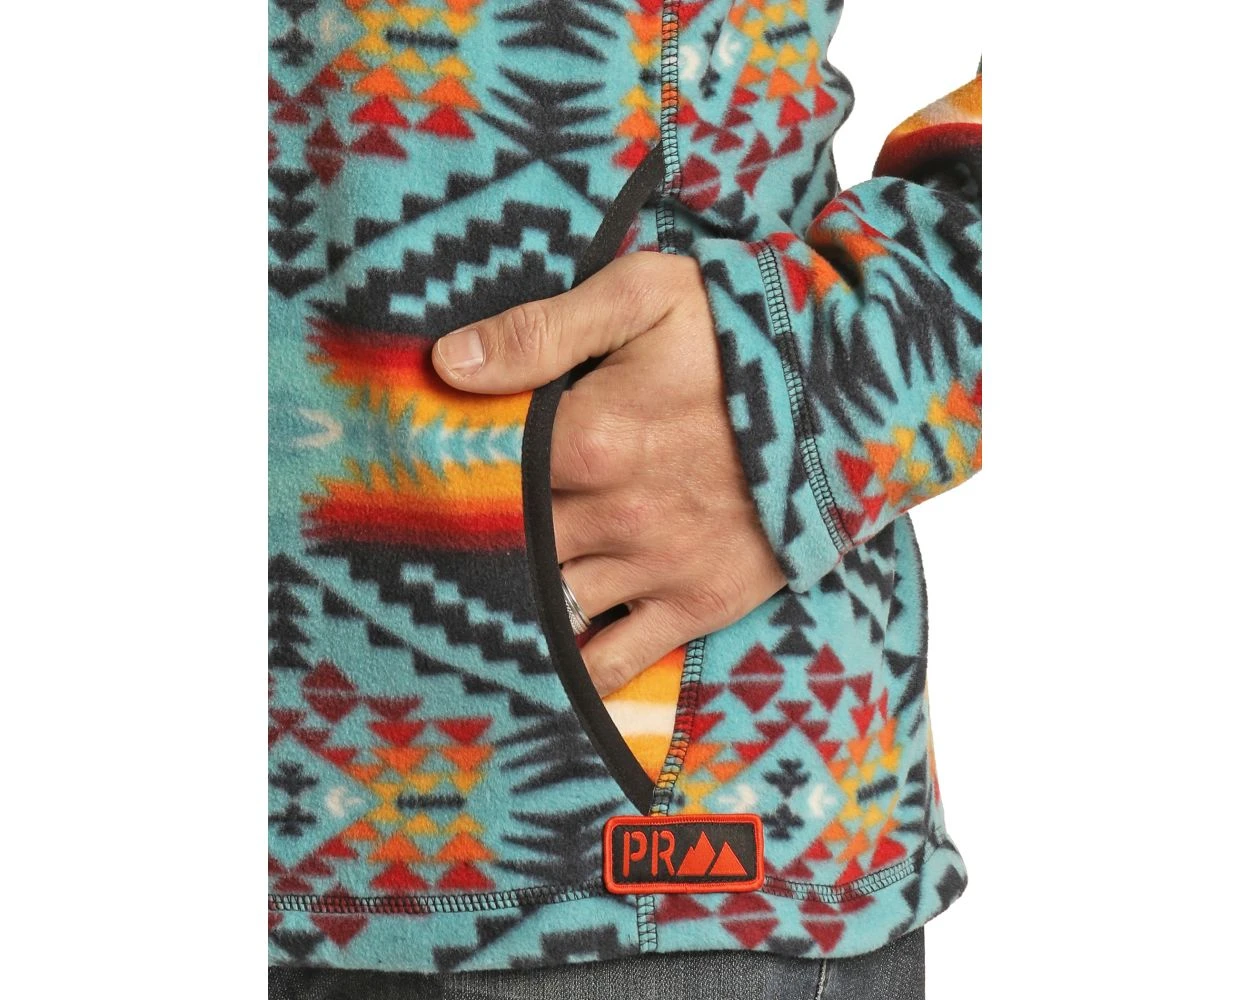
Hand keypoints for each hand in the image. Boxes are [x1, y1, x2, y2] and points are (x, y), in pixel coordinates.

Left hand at [432, 250, 786, 694]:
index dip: (436, 478)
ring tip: (464, 604)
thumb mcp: (646, 297)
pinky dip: (568, 672)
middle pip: (503, 547)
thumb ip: (543, 328)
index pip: (477, 474)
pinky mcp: (696, 604)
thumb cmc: (742, 336)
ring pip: (548, 609)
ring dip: (506, 607)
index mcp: (591, 438)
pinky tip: (534, 663)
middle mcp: (616, 516)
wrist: (854, 394)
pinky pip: (613, 663)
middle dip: (464, 546)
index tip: (404, 482)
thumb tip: (448, 362)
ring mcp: (656, 568)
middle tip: (418, 547)